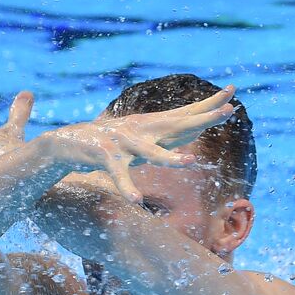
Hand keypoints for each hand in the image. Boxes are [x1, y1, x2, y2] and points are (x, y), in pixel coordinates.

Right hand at [42, 85, 236, 202]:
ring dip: (168, 157)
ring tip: (188, 162)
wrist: (62, 144)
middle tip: (227, 110)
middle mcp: (140, 130)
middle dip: (202, 118)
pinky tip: (136, 200)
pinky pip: (118, 174)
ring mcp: (122, 142)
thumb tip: (191, 134)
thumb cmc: (108, 144)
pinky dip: (126, 187)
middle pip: (177, 125)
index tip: (231, 94)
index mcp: (150, 126)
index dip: (208, 105)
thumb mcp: (141, 141)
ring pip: (149, 151)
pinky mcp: (103, 156)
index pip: (185, 114)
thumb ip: (164, 137)